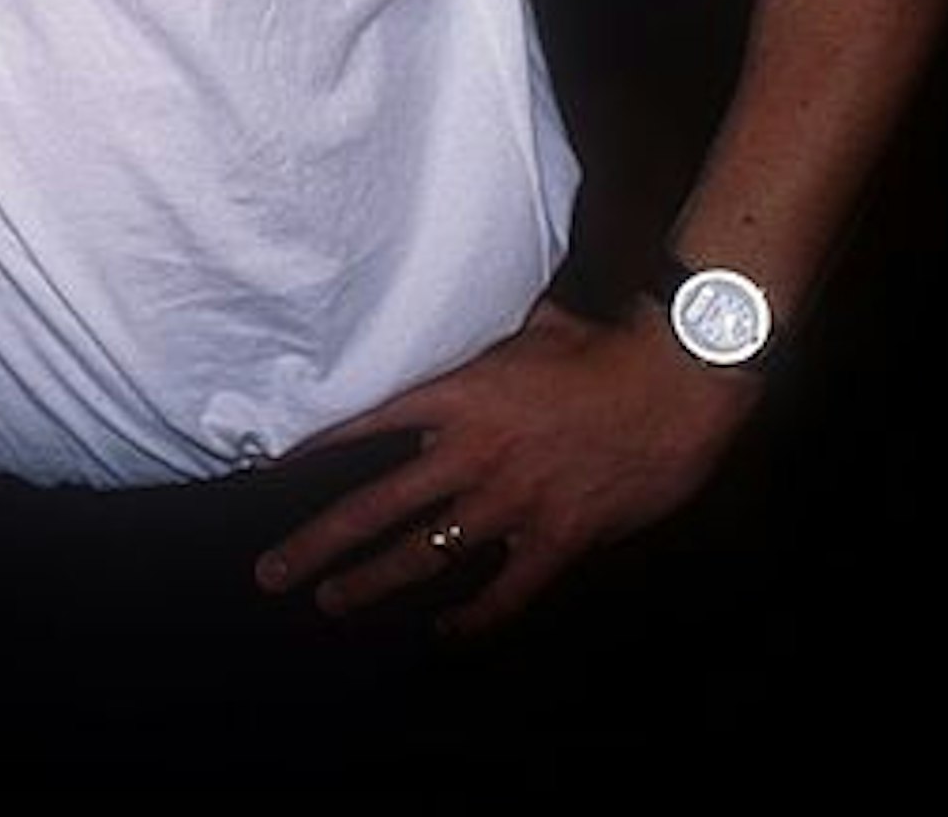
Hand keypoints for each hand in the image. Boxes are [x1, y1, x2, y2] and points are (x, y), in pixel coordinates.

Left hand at [252, 298, 760, 635]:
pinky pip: (508, 591)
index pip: (365, 424)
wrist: (678, 382)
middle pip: (378, 507)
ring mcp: (514, 502)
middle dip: (318, 544)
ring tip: (330, 602)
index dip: (313, 448)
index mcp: (459, 398)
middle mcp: (473, 455)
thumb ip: (481, 338)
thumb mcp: (527, 327)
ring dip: (374, 583)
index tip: (269, 468)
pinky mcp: (560, 538)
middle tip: (271, 573)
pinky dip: (475, 617)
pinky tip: (445, 632)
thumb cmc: (604, 347)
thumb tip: (458, 315)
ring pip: (427, 555)